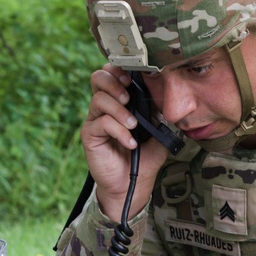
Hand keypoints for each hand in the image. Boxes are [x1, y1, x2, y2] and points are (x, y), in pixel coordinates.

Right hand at [82, 64, 169, 219]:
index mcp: (120, 101)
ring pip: (99, 99)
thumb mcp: (159, 133)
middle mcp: (105, 107)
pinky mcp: (90, 135)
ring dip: (119, 110)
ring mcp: (95, 120)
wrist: (132, 185)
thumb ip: (159, 114)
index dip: (119, 69)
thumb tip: (165, 97)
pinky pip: (101, 123)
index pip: (112, 73)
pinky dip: (119, 131)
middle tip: (128, 97)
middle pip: (97, 78)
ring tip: (133, 125)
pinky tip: (130, 143)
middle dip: (114, 82)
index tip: (133, 78)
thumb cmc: (144, 158)